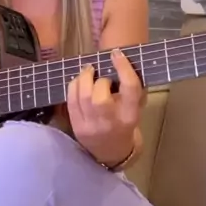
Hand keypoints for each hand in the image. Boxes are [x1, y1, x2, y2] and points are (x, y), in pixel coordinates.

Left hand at [67, 48, 142, 166]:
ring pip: (82, 97)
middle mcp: (110, 123)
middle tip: (101, 76)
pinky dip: (74, 85)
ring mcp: (91, 126)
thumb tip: (118, 59)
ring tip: (89, 72)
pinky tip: (79, 81)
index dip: (123, 68)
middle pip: (100, 96)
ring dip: (84, 78)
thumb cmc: (125, 125)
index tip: (116, 53)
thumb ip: (129, 89)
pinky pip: (70, 100)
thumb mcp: (135, 109)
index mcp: (130, 116)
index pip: (130, 89)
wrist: (112, 153)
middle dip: (100, 80)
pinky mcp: (76, 126)